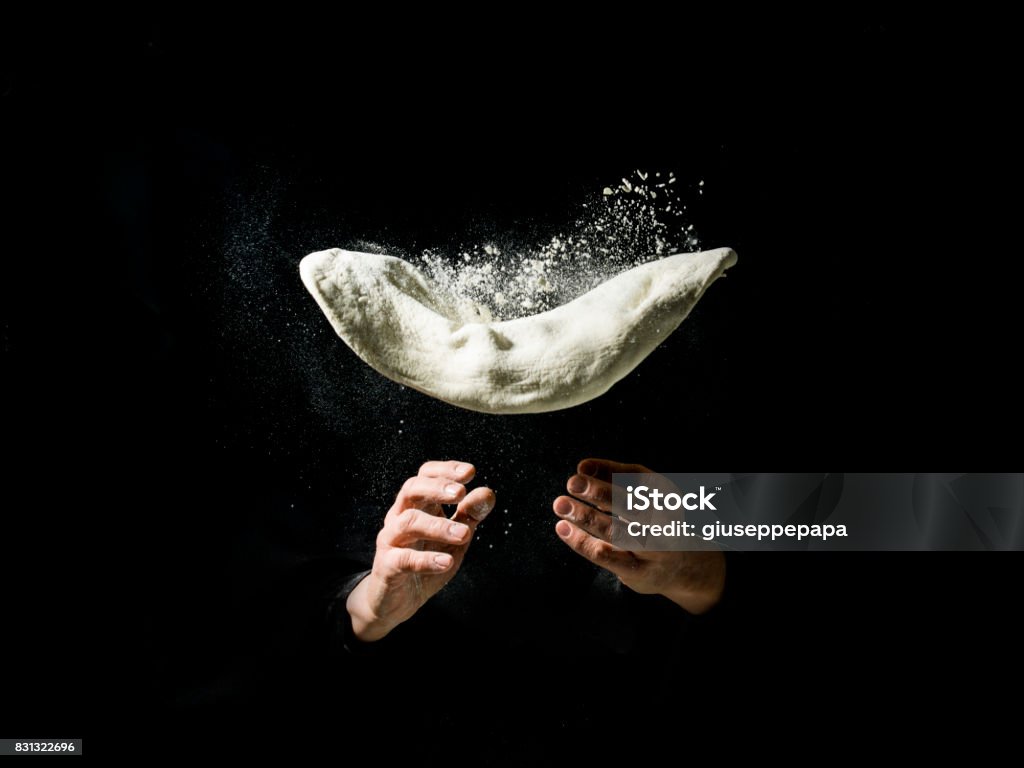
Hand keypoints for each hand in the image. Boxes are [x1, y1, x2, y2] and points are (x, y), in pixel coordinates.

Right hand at [347, 460, 494, 640]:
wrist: (396, 602)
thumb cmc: (426, 563)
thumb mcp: (454, 538)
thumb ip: (469, 516)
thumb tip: (488, 492)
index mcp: (417, 506)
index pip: (425, 476)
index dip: (445, 470)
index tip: (470, 472)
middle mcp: (400, 517)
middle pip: (411, 489)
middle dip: (436, 488)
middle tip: (460, 492)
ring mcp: (391, 540)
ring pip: (408, 522)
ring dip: (438, 526)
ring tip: (464, 533)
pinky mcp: (387, 567)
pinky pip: (403, 559)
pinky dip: (426, 560)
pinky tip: (447, 561)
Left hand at [553, 458, 724, 613]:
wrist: (684, 566)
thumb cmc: (655, 520)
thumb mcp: (646, 494)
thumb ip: (616, 478)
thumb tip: (583, 467)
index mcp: (668, 496)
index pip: (637, 477)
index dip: (608, 470)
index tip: (581, 467)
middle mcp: (665, 522)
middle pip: (632, 504)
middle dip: (600, 492)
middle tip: (573, 482)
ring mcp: (654, 549)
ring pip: (617, 531)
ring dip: (587, 517)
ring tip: (561, 504)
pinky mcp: (637, 571)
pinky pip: (606, 554)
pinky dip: (582, 541)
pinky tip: (563, 528)